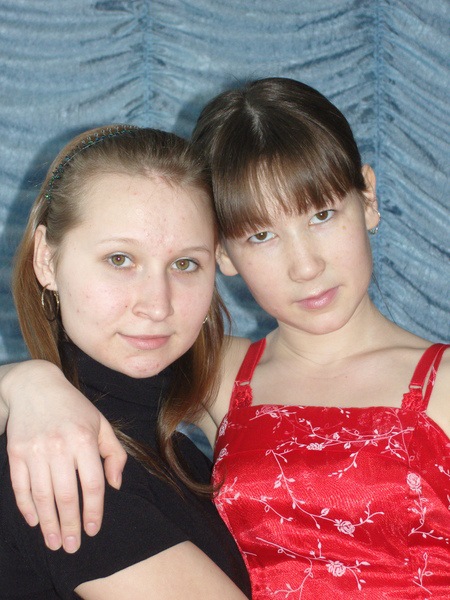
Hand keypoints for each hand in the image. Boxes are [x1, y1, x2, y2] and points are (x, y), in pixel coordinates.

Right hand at [2, 360, 126, 552]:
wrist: (35, 386)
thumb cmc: (74, 407)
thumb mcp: (101, 423)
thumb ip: (114, 454)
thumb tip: (115, 486)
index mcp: (84, 439)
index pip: (92, 484)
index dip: (93, 511)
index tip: (93, 530)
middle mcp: (60, 446)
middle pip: (66, 496)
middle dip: (70, 525)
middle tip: (72, 547)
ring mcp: (35, 450)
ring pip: (42, 496)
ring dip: (48, 524)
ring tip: (54, 542)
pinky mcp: (16, 453)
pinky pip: (21, 487)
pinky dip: (27, 507)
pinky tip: (34, 521)